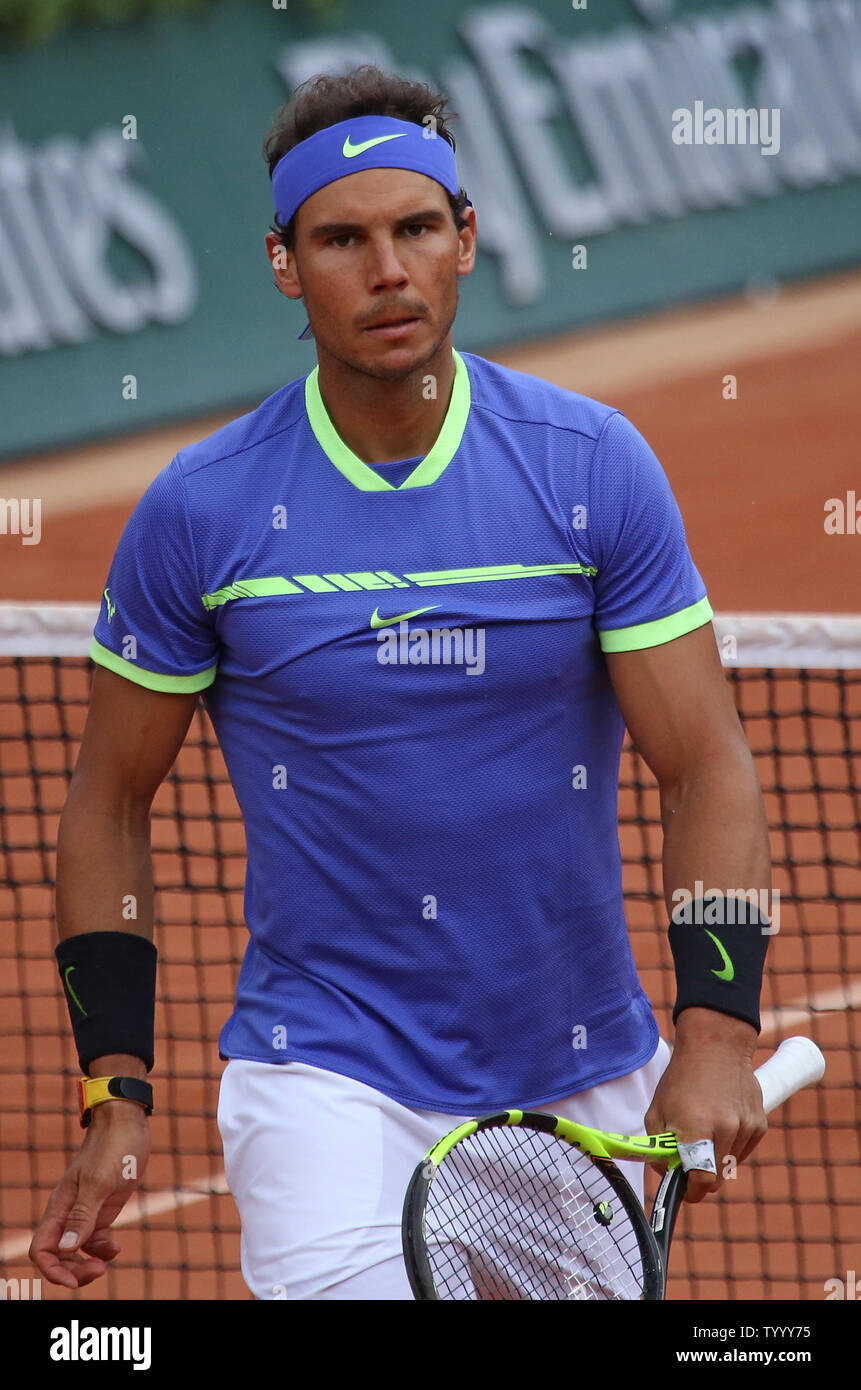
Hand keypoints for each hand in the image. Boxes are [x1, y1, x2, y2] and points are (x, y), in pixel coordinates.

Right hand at [29, 1100, 150, 1287]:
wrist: (127, 1124)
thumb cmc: (112, 1147)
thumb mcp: (100, 1181)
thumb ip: (84, 1214)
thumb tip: (68, 1248)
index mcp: (60, 1206)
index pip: (41, 1249)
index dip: (53, 1270)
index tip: (74, 1281)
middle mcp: (69, 1213)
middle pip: (59, 1255)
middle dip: (73, 1271)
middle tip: (99, 1272)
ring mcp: (86, 1211)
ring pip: (76, 1251)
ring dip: (87, 1264)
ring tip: (107, 1265)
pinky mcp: (103, 1208)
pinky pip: (96, 1240)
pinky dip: (104, 1250)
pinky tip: (118, 1248)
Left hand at [644, 1009, 766, 1202]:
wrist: (716, 1046)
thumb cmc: (682, 1078)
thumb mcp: (657, 1110)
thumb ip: (659, 1147)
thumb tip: (666, 1174)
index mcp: (697, 1129)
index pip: (701, 1180)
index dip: (691, 1192)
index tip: (685, 1192)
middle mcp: (725, 1131)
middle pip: (716, 1177)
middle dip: (701, 1176)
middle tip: (689, 1160)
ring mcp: (745, 1128)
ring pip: (730, 1165)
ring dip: (716, 1158)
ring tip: (705, 1130)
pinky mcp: (759, 1124)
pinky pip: (743, 1150)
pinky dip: (731, 1146)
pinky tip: (721, 1123)